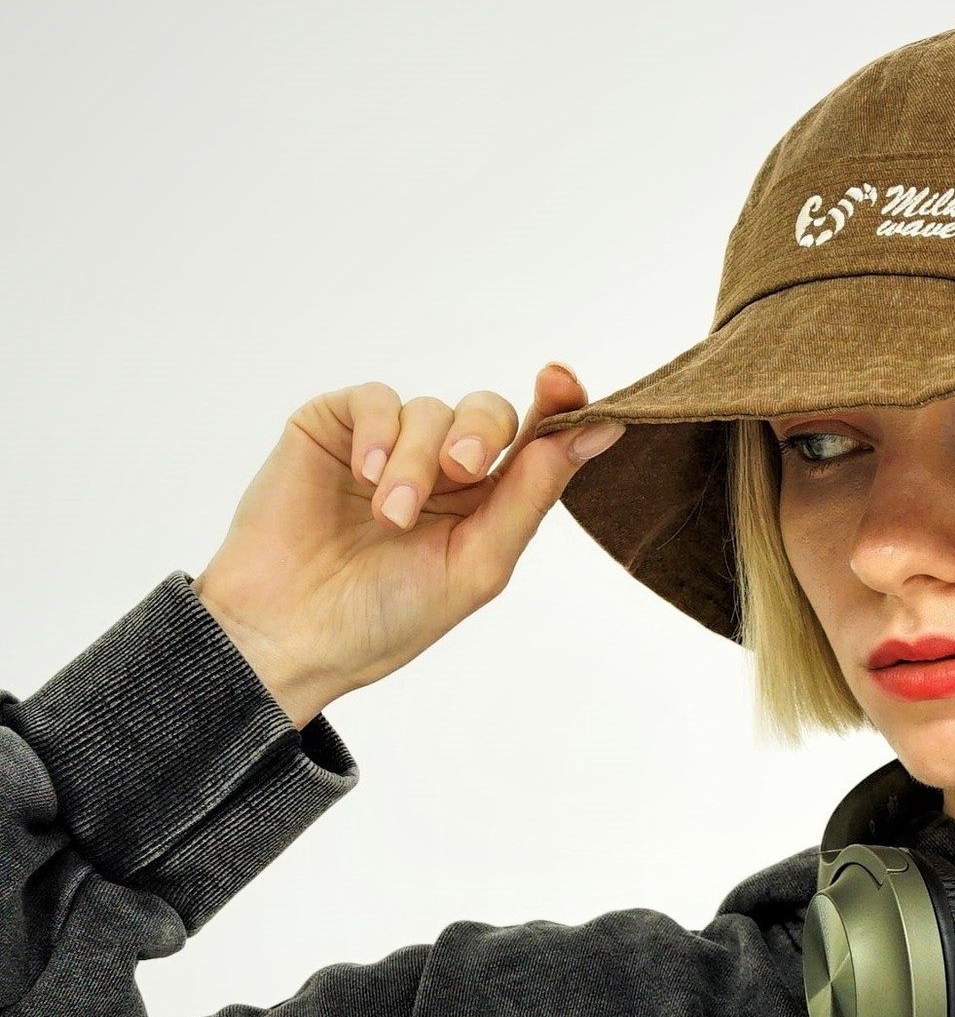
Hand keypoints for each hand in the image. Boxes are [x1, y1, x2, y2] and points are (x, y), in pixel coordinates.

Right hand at [191, 364, 624, 728]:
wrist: (291, 635)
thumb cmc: (388, 615)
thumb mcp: (479, 562)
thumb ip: (535, 494)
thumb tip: (601, 431)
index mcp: (486, 501)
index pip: (536, 439)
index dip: (559, 405)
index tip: (565, 381)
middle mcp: (442, 466)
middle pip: (489, 412)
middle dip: (483, 435)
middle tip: (464, 469)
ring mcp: (388, 444)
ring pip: (431, 410)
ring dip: (417, 460)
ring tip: (391, 516)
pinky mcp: (333, 429)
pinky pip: (376, 400)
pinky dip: (380, 434)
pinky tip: (366, 476)